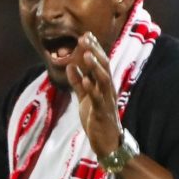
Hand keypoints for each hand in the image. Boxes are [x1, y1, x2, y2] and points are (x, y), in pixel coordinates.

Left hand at [66, 32, 120, 156]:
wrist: (108, 143)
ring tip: (86, 54)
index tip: (86, 35)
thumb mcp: (85, 98)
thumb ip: (78, 83)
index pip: (100, 63)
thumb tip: (70, 67)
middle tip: (85, 38)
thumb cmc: (97, 119)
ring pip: (103, 80)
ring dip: (95, 66)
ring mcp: (106, 101)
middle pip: (104, 67)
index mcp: (104, 86)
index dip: (94, 49)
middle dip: (94, 52)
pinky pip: (97, 98)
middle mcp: (108, 90)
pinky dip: (91, 88)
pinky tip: (84, 80)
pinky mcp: (102, 113)